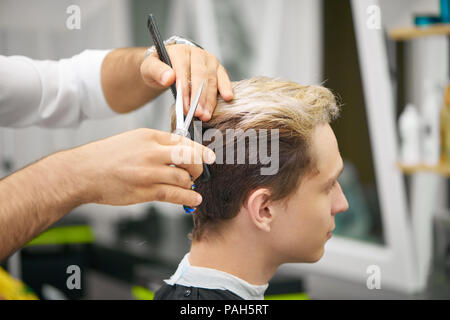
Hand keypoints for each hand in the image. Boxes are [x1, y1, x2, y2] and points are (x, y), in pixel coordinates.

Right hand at [63, 128, 215, 206]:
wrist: (83, 172)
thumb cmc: (106, 156)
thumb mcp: (133, 139)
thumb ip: (156, 144)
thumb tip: (180, 151)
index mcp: (150, 136)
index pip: (184, 141)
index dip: (200, 150)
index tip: (209, 156)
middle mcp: (152, 152)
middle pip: (190, 157)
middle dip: (199, 166)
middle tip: (199, 172)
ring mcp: (149, 172)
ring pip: (184, 177)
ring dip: (191, 183)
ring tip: (191, 186)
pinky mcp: (145, 191)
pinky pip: (175, 194)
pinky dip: (188, 197)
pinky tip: (194, 198)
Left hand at [140, 44, 233, 120]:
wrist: (167, 64)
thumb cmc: (159, 68)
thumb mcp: (150, 68)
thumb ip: (156, 71)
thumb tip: (168, 78)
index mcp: (180, 51)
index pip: (184, 72)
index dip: (185, 91)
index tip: (185, 108)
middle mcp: (197, 53)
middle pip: (200, 76)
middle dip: (199, 98)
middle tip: (198, 114)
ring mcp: (209, 59)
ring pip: (212, 79)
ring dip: (210, 99)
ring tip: (206, 115)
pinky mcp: (217, 67)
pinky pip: (223, 77)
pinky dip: (226, 87)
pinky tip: (228, 98)